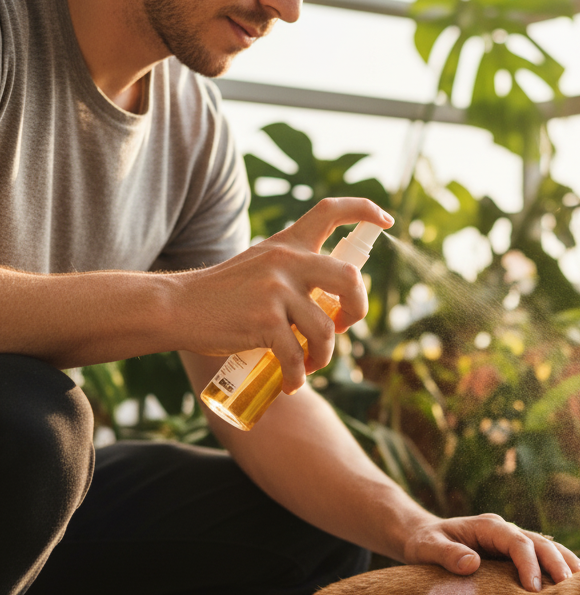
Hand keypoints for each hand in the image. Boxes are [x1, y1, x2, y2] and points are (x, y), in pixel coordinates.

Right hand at [179, 198, 392, 393]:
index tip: (387, 220)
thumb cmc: (223, 297)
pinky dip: (298, 376)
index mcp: (287, 244)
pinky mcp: (266, 321)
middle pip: (351, 278)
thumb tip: (335, 306)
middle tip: (343, 327)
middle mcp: (286, 261)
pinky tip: (291, 384)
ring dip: (324, 356)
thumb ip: (294, 274)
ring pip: (326, 329)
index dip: (364, 210)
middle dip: (358, 309)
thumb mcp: (260, 268)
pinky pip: (298, 356)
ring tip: (310, 366)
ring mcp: (276, 290)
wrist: (177, 309)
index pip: (330, 212)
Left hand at [403, 513, 579, 591]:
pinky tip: (576, 589)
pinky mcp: (515, 555)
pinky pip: (543, 560)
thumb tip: (472, 563)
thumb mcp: (426, 547)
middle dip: (557, 565)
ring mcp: (513, 541)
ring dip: (567, 566)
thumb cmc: (424, 543)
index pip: (517, 542)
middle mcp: (505, 530)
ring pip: (549, 550)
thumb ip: (446, 554)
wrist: (422, 537)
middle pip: (541, 543)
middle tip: (569, 591)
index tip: (533, 589)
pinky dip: (561, 570)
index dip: (528, 563)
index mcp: (488, 526)